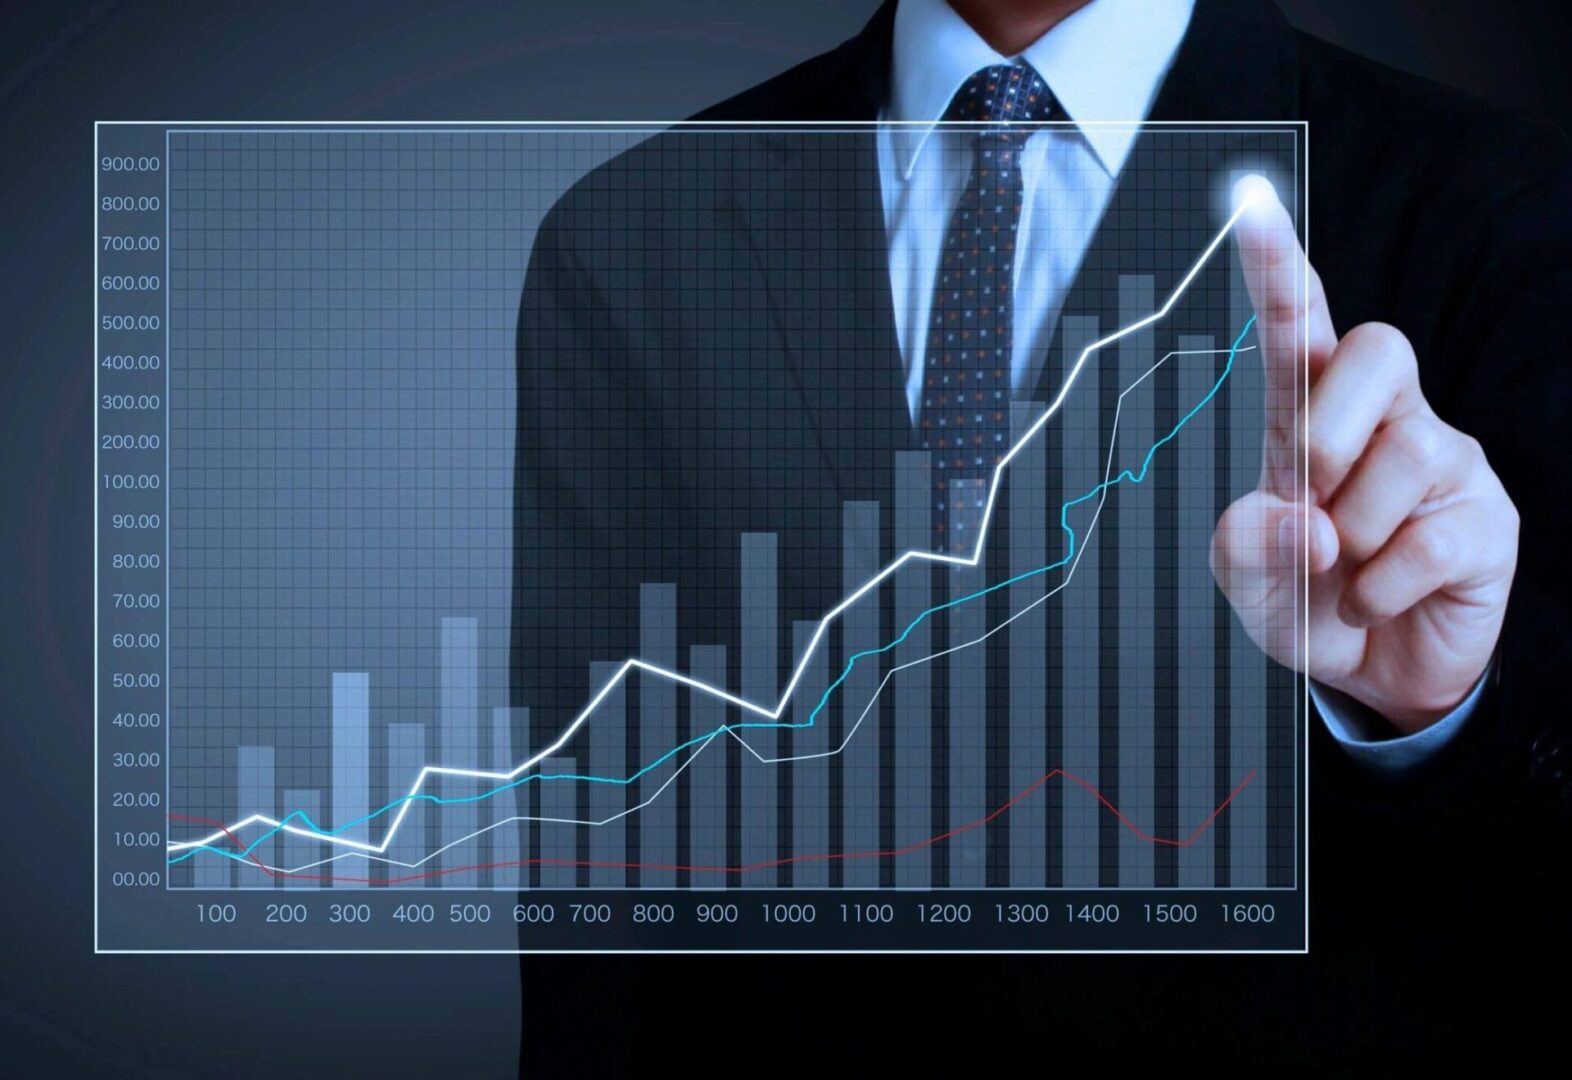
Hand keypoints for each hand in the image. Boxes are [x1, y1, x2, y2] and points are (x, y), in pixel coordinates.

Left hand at [1210, 178, 1518, 732]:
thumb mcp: (1246, 578)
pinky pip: (1428, 541)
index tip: (1249, 207)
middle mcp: (1385, 420)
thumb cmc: (1304, 598)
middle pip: (1382, 349)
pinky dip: (1383, 587)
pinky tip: (1380, 597)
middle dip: (1334, 422)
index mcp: (1313, 415)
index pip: (1301, 329)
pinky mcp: (1487, 519)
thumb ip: (1246, 545)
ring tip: (1348, 568)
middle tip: (1313, 491)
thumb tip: (1299, 520)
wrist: (1371, 672)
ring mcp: (1444, 462)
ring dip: (1354, 533)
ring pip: (1403, 457)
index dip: (1280, 270)